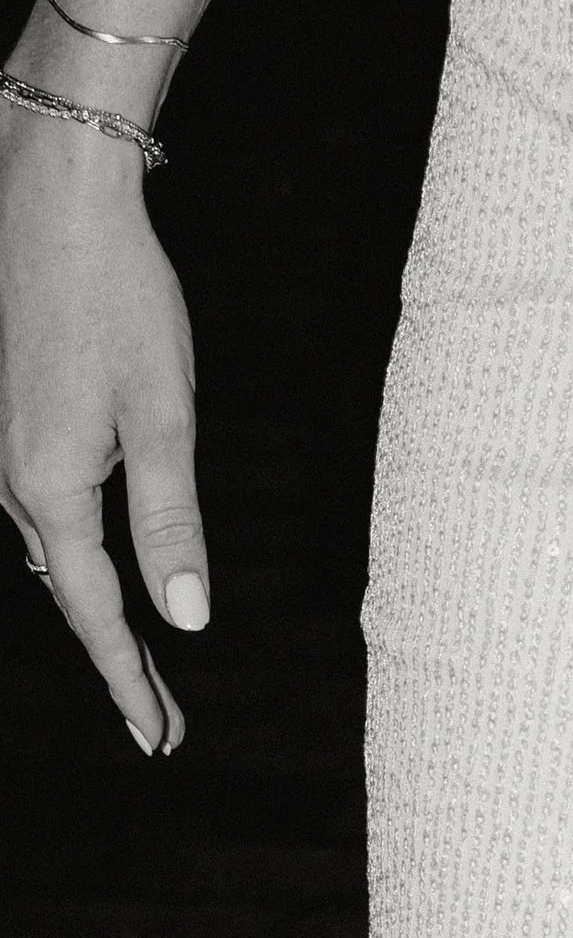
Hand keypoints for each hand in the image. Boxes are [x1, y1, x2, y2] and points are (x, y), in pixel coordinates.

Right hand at [0, 96, 203, 751]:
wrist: (52, 196)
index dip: (132, 682)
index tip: (161, 740)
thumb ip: (173, 522)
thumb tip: (188, 620)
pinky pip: (38, 508)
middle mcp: (12, 476)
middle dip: (117, 660)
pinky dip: (70, 553)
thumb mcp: (164, 416)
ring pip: (50, 551)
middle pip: (69, 593)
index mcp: (51, 486)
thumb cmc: (115, 296)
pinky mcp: (7, 415)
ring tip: (137, 669)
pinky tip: (88, 566)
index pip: (95, 614)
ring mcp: (2, 444)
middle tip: (161, 725)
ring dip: (92, 608)